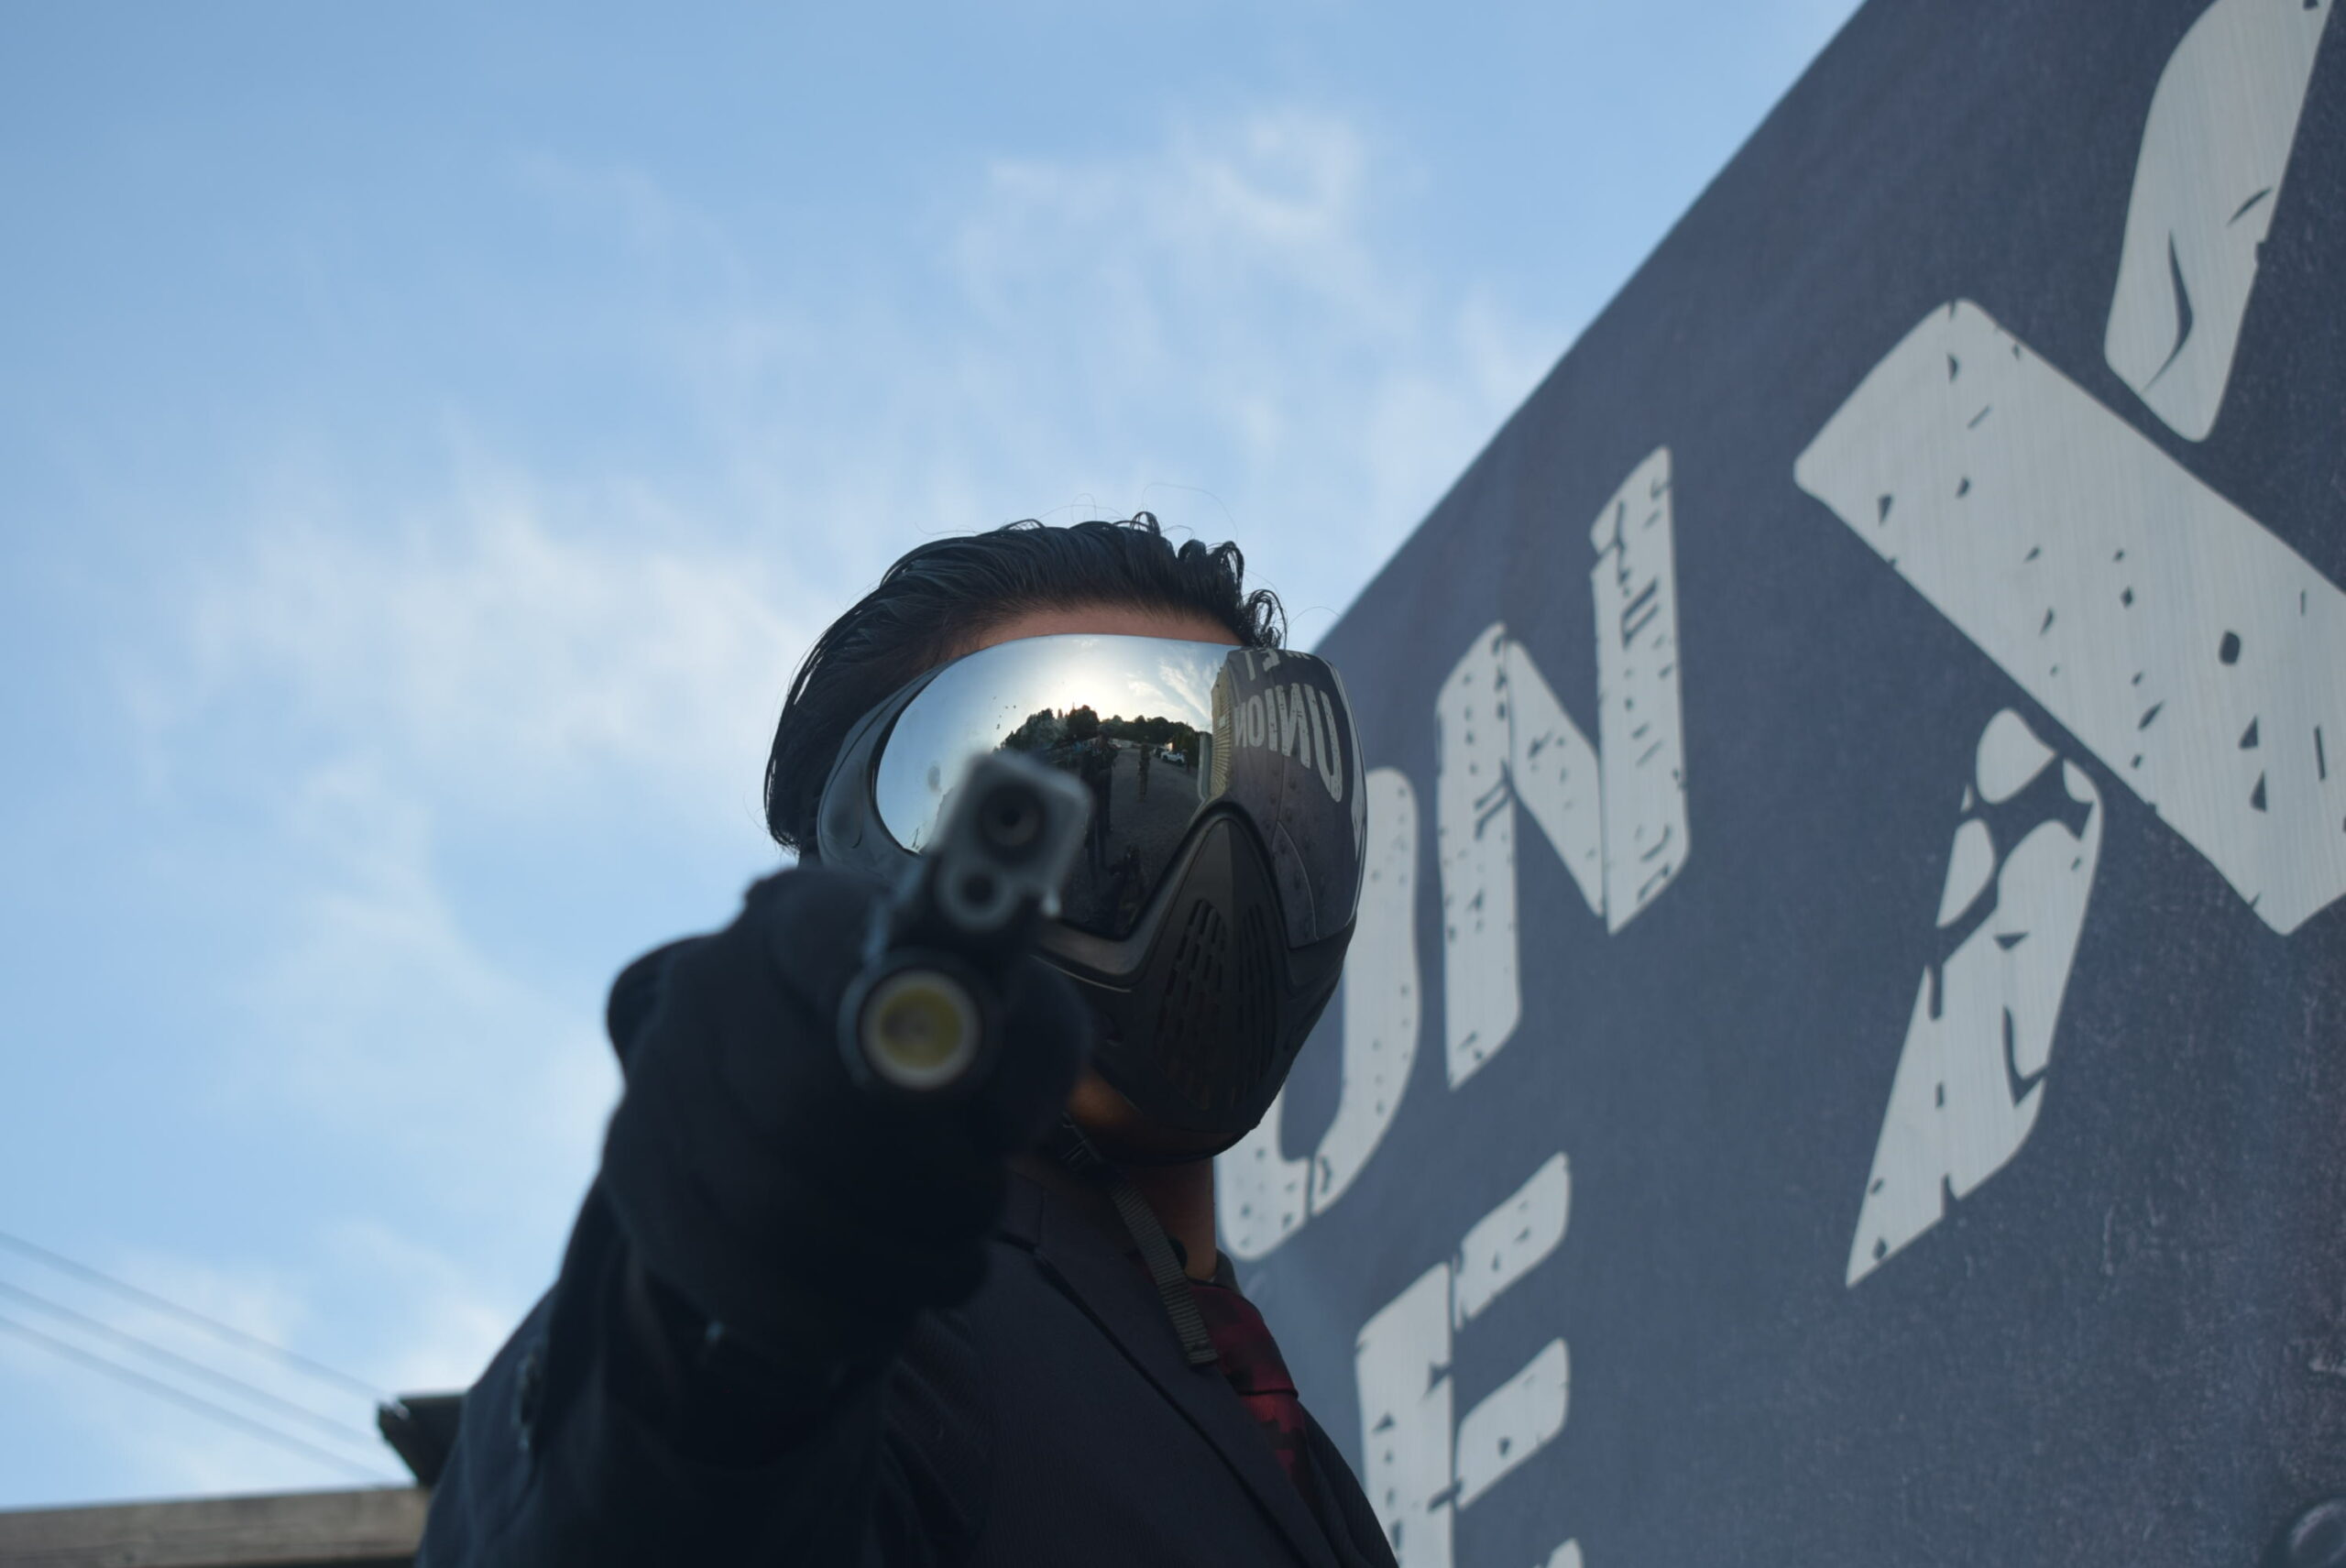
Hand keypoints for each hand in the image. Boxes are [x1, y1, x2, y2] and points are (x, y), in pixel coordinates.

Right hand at [600, 865, 1090, 1356]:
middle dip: (921, 1187)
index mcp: (804, 920)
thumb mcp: (1006, 1015)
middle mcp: (710, 985)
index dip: (915, 1055)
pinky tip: (885, 1304)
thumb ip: (1028, 1038)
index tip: (977, 1123)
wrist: (809, 1074)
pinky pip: (731, 1280)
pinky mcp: (635, 1170)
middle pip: (804, 1110)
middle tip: (981, 1208)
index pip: (839, 970)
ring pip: (770, 1212)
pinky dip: (829, 1317)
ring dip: (888, 1262)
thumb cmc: (935, 1040)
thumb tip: (993, 1111)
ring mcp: (659, 1078)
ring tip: (951, 1260)